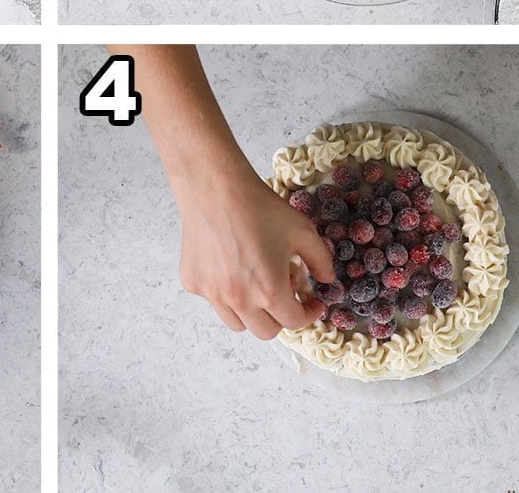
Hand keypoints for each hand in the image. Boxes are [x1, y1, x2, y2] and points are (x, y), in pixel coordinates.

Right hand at [175, 155, 333, 338]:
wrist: (215, 187)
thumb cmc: (259, 207)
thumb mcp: (303, 231)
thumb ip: (322, 261)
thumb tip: (326, 280)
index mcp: (269, 291)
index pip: (294, 322)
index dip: (310, 312)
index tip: (313, 301)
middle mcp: (238, 300)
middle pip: (266, 332)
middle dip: (281, 317)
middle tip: (285, 294)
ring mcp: (211, 293)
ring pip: (237, 323)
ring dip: (252, 312)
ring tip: (256, 284)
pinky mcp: (192, 282)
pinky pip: (213, 300)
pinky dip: (225, 293)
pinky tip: (230, 266)